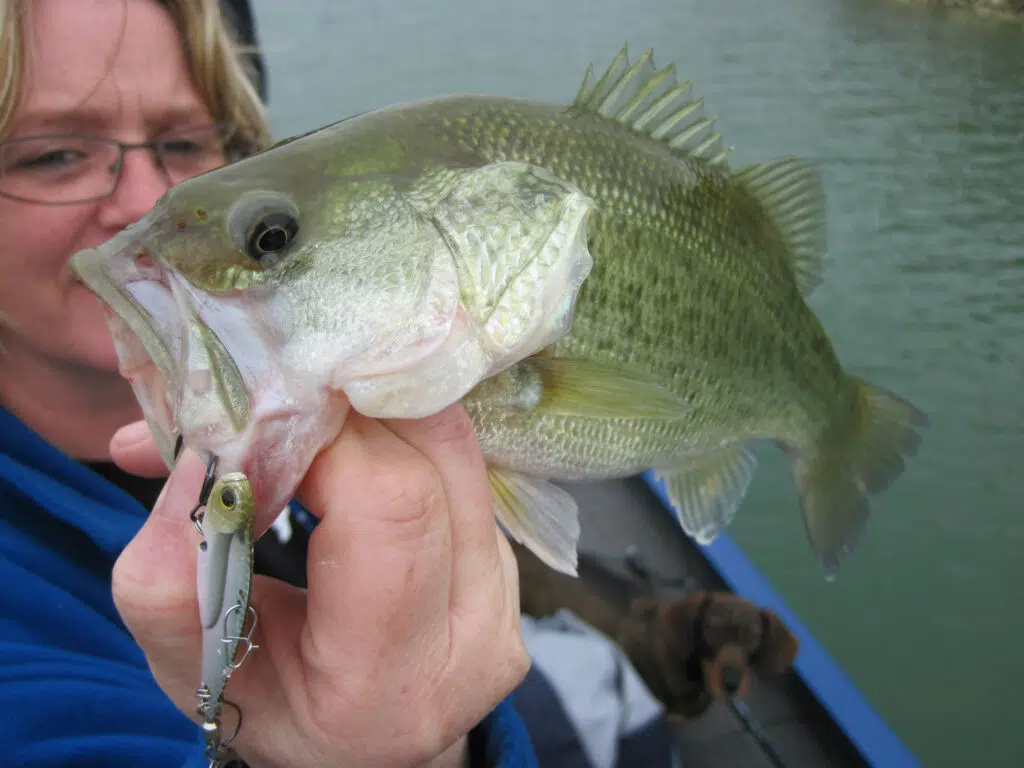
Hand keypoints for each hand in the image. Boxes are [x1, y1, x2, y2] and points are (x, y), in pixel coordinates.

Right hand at [110, 405, 528, 767]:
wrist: (359, 741)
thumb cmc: (277, 705)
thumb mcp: (197, 675)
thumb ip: (169, 590)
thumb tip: (192, 470)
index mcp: (388, 677)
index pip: (387, 503)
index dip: (318, 440)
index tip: (246, 433)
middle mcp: (472, 634)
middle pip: (432, 456)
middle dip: (345, 410)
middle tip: (276, 411)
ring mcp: (504, 597)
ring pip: (455, 443)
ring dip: (373, 411)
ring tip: (307, 422)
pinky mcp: (510, 565)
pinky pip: (463, 463)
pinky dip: (399, 433)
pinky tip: (351, 447)